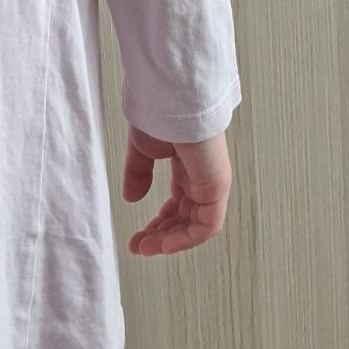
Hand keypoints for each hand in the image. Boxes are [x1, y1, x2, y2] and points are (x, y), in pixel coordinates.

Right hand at [122, 125, 230, 255]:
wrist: (171, 100)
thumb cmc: (159, 114)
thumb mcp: (142, 149)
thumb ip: (138, 174)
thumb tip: (131, 198)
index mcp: (188, 166)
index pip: (179, 204)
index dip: (159, 223)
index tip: (138, 236)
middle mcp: (203, 176)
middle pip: (186, 218)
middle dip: (161, 236)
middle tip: (138, 247)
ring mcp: (212, 182)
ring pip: (196, 226)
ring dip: (170, 241)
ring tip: (146, 249)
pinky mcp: (217, 186)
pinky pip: (207, 224)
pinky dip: (187, 239)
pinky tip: (165, 245)